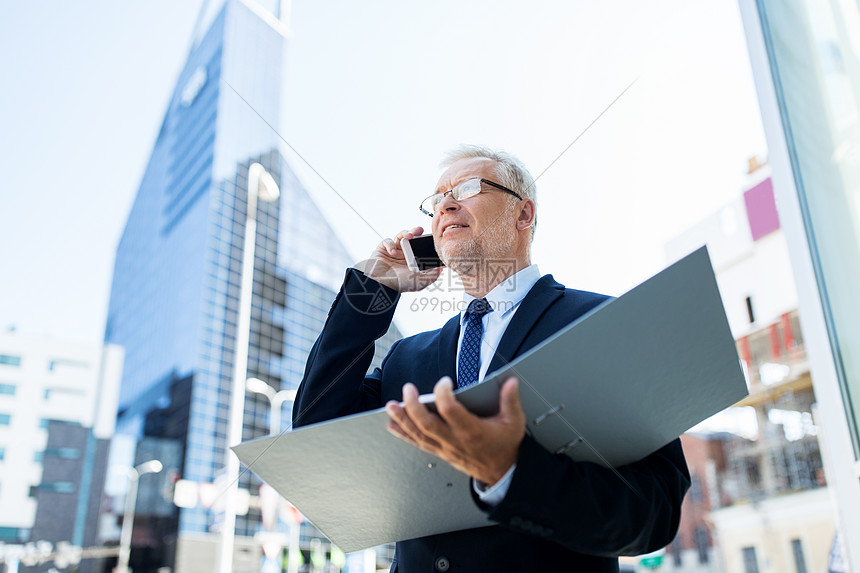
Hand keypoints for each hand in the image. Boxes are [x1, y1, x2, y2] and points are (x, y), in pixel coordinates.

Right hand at [353, 227, 442, 291]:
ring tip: (410, 235)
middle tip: (421, 230)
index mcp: (413, 261)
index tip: (433, 240)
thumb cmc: (399, 285)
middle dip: (417, 233)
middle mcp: (404, 254)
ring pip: (401, 236)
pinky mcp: (383, 249)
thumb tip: (441, 268)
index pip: (422, 248)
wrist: (380, 286)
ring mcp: (394, 251)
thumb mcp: (419, 282)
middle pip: (413, 239)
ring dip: (406, 233)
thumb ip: (431, 276)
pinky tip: (392, 252)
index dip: (427, 243)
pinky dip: (390, 244)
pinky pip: (387, 241)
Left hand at [385, 376, 525, 485]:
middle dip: (413, 406)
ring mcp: (446, 447)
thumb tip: (511, 382)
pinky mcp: (441, 452)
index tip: (445, 382)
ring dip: (403, 420)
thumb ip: (511, 400)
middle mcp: (455, 440)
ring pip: (419, 434)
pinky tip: (393, 426)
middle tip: (407, 390)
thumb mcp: (514, 422)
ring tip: (391, 406)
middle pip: (427, 424)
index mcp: (472, 430)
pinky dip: (404, 434)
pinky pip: (419, 443)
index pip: (450, 411)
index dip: (443, 394)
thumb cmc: (505, 446)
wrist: (503, 472)